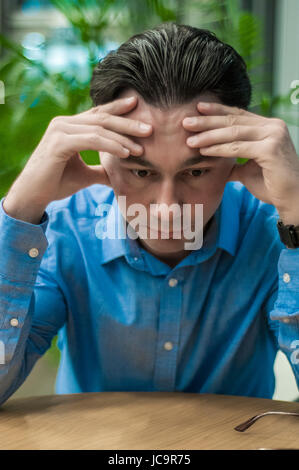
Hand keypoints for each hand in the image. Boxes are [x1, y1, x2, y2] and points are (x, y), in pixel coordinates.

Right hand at [4, 96, 151, 222]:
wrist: (34, 195)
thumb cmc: (56, 183)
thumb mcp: (85, 175)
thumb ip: (101, 170)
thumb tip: (117, 175)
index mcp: (69, 126)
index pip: (98, 114)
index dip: (118, 109)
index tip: (137, 106)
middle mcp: (63, 123)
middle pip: (102, 118)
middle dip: (127, 122)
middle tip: (149, 127)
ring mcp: (60, 130)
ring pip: (99, 128)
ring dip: (123, 137)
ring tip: (141, 147)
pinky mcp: (59, 142)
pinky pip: (92, 140)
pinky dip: (111, 145)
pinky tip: (125, 153)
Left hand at [182, 101, 298, 224]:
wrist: (292, 199)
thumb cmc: (272, 185)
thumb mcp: (249, 168)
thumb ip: (235, 161)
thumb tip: (219, 162)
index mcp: (269, 127)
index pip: (239, 114)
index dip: (217, 111)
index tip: (198, 108)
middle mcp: (273, 126)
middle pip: (233, 119)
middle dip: (207, 120)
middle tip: (186, 120)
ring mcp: (273, 136)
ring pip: (233, 132)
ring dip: (208, 135)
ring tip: (189, 138)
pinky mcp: (270, 149)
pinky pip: (237, 148)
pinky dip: (218, 149)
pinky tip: (203, 150)